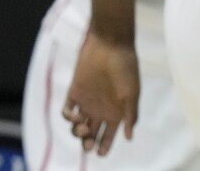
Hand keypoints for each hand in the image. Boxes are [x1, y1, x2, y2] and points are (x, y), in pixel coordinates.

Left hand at [62, 32, 139, 155]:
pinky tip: (76, 116)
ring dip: (78, 133)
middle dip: (89, 144)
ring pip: (78, 126)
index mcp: (116, 110)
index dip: (105, 145)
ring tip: (83, 129)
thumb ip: (130, 115)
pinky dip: (69, 118)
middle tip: (89, 145)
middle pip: (92, 134)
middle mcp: (101, 108)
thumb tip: (129, 137)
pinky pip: (67, 112)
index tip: (101, 154)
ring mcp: (87, 101)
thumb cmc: (125, 67)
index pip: (109, 133)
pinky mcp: (74, 93)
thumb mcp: (132, 93)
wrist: (110, 45)